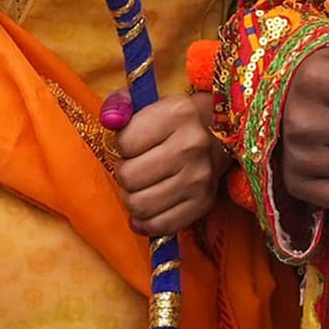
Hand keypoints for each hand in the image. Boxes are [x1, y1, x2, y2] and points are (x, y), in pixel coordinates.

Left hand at [117, 94, 219, 235]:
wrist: (219, 135)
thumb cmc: (172, 121)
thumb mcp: (146, 103)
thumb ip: (119, 104)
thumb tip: (109, 120)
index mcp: (178, 113)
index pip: (124, 143)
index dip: (122, 146)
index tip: (134, 143)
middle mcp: (193, 145)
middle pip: (129, 177)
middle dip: (125, 175)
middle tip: (136, 168)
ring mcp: (200, 177)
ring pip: (140, 206)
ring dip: (133, 199)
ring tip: (142, 187)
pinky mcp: (204, 203)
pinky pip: (160, 225)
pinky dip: (146, 222)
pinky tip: (147, 210)